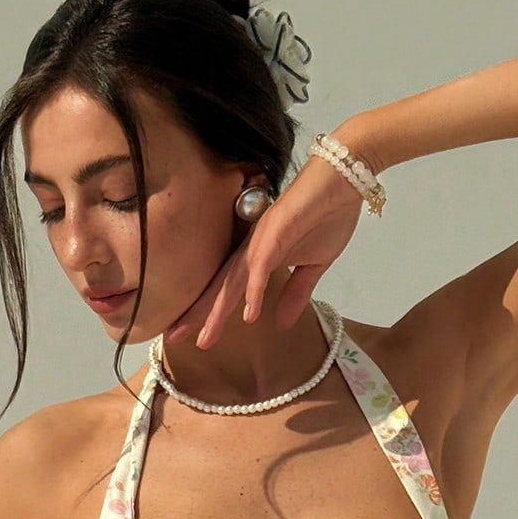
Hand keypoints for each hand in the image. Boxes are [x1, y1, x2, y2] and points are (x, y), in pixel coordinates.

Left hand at [165, 153, 365, 348]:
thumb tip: (281, 324)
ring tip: (205, 337)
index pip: (228, 291)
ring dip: (219, 310)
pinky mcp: (278, 231)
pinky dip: (254, 290)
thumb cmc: (326, 215)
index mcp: (258, 257)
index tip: (193, 337)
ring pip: (234, 280)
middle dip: (198, 315)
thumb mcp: (312, 266)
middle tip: (174, 339)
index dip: (209, 313)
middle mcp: (253, 249)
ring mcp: (262, 239)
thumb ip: (295, 293)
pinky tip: (249, 314)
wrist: (343, 179)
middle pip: (221, 288)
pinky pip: (262, 264)